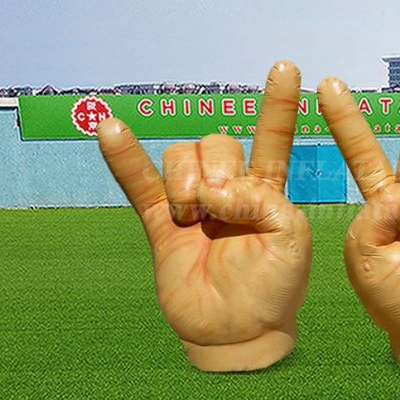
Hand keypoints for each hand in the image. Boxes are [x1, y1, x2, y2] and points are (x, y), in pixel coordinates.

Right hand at [97, 61, 311, 371]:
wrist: (237, 331)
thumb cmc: (274, 286)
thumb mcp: (291, 238)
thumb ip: (262, 200)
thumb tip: (213, 191)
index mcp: (266, 191)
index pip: (272, 138)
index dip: (278, 104)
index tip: (286, 67)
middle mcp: (228, 190)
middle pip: (215, 144)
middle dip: (215, 169)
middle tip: (217, 208)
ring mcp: (192, 205)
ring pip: (180, 158)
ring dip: (184, 183)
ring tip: (192, 218)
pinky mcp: (161, 224)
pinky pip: (138, 184)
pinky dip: (124, 157)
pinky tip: (108, 128)